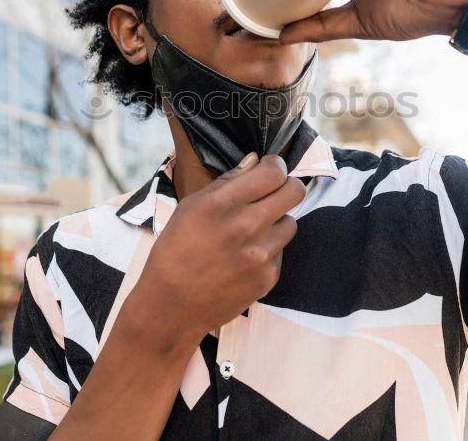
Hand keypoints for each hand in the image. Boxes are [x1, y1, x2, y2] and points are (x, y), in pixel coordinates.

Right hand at [129, 154, 304, 346]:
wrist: (172, 305)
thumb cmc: (175, 251)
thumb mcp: (190, 207)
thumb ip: (227, 182)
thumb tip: (255, 161)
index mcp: (221, 204)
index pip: (273, 172)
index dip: (274, 166)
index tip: (269, 168)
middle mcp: (245, 226)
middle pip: (295, 191)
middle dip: (286, 186)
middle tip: (273, 191)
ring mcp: (260, 254)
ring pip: (291, 221)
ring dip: (276, 220)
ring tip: (252, 230)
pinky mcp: (268, 277)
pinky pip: (281, 251)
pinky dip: (268, 249)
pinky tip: (244, 257)